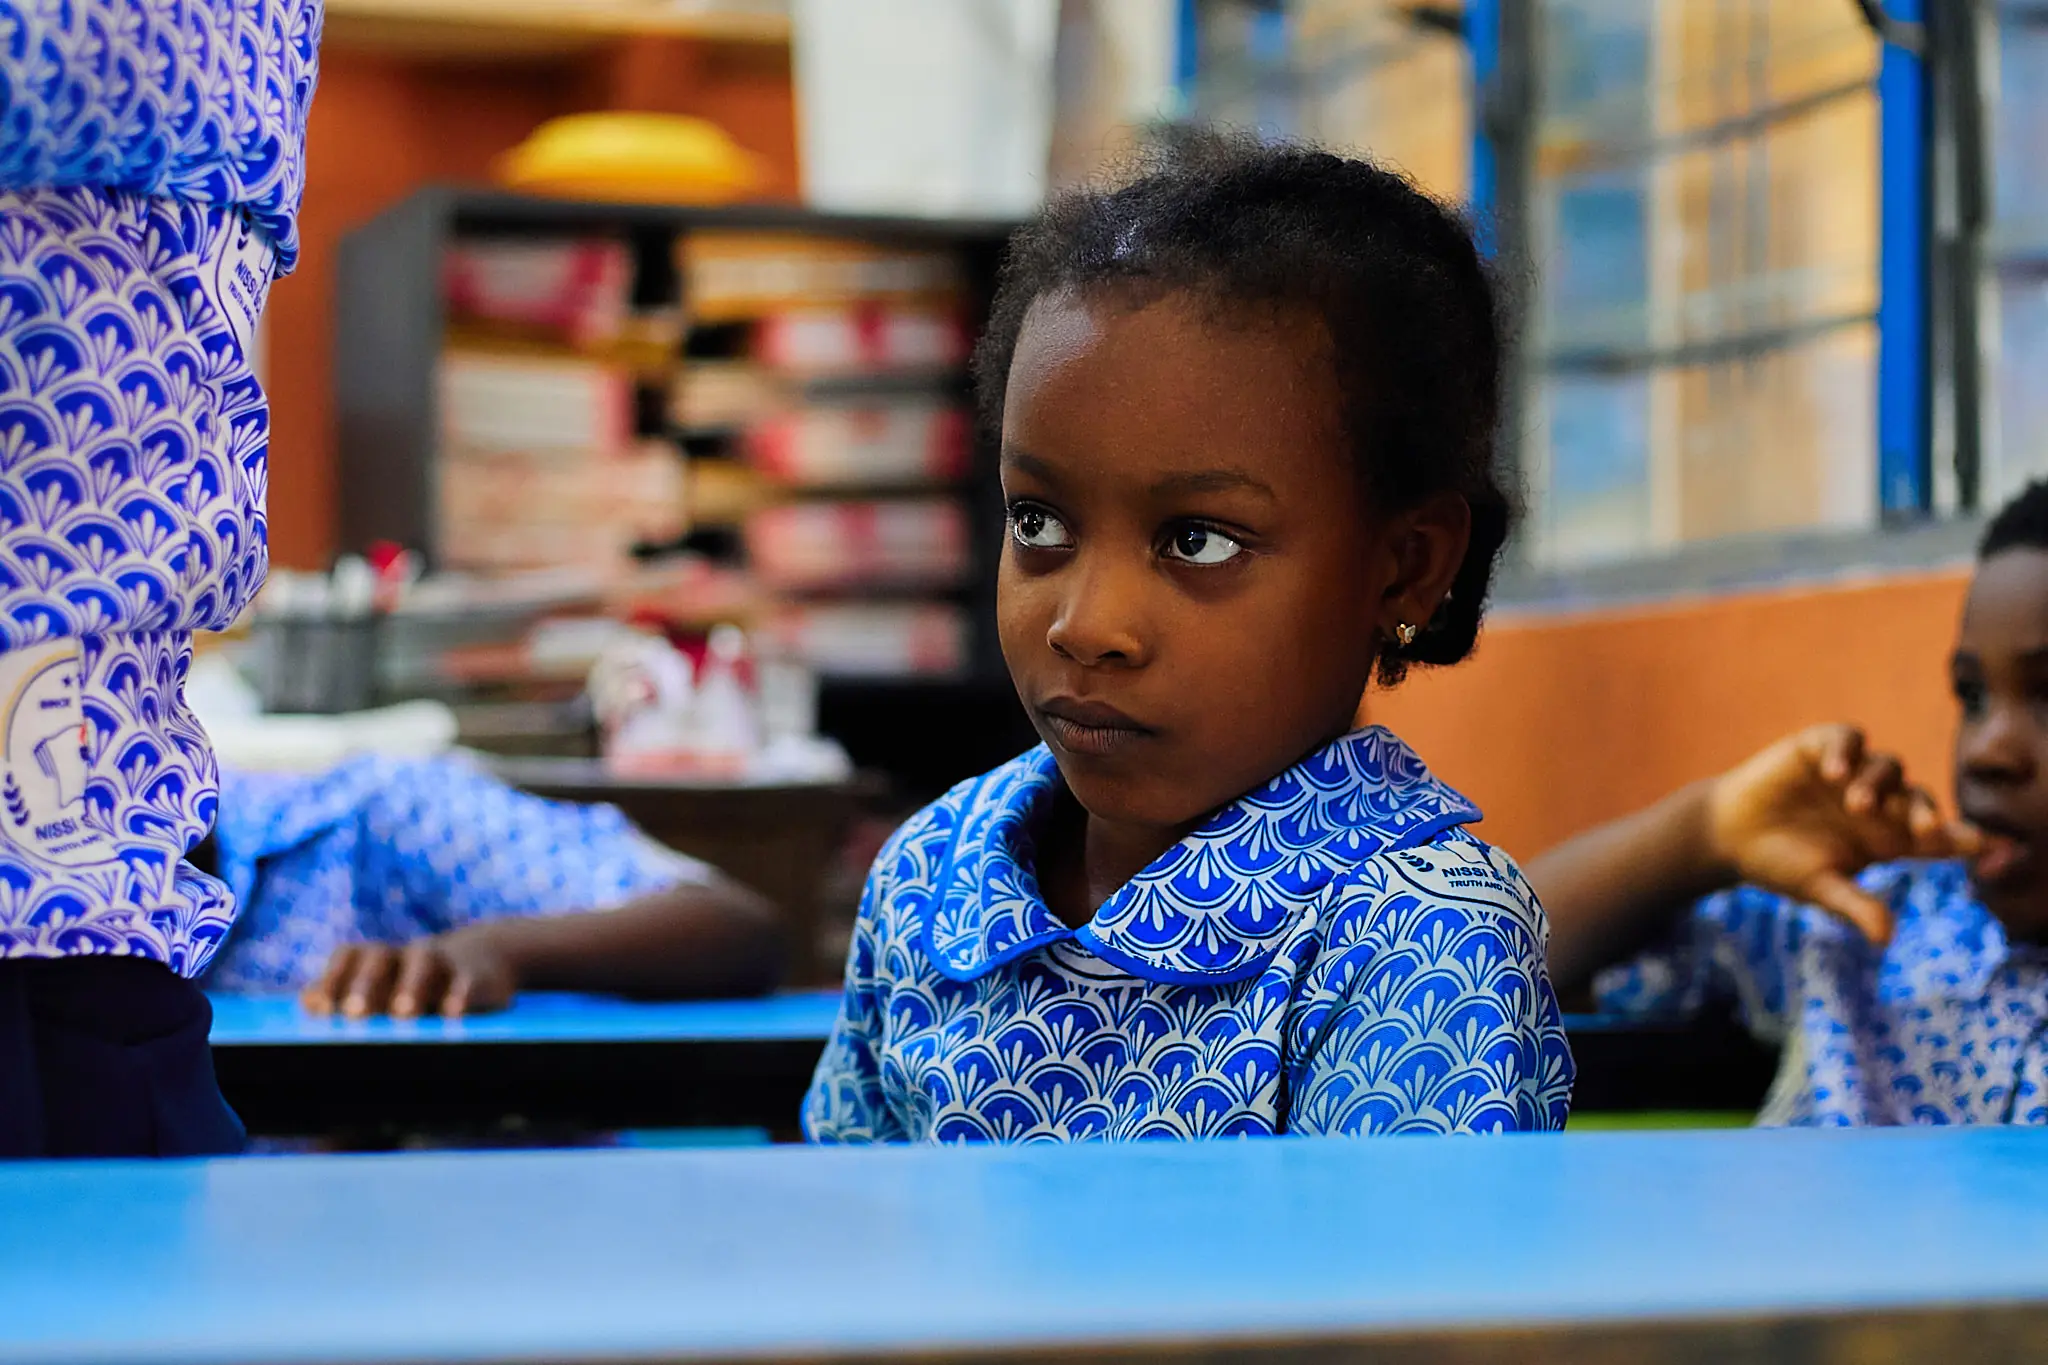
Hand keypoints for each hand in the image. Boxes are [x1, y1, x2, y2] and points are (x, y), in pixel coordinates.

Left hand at [301, 925, 520, 1018]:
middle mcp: (407, 954)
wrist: (487, 959)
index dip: (333, 977)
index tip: (320, 1007)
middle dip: (365, 984)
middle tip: (353, 1013)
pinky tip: (452, 1014)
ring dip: (411, 986)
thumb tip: (308, 1002)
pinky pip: (468, 981)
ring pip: (424, 962)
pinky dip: (460, 995)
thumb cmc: (420, 984)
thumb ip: (347, 993)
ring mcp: (445, 962)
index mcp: (380, 958)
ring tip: (403, 1013)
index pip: (350, 956)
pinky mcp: (479, 976)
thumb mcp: (387, 985)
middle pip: (381, 958)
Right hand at [1703, 724, 1980, 943]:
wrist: (1726, 835)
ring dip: (1880, 785)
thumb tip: (1886, 939)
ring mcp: (1851, 772)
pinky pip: (1848, 739)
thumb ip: (1854, 906)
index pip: (1936, 837)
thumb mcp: (1818, 888)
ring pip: (1889, 767)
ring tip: (1856, 805)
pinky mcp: (1820, 747)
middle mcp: (1879, 802)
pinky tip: (1833, 772)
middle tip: (1923, 830)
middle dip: (1927, 813)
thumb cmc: (1779, 865)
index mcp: (1888, 839)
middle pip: (1919, 800)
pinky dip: (1846, 751)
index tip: (1981, 846)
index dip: (1959, 838)